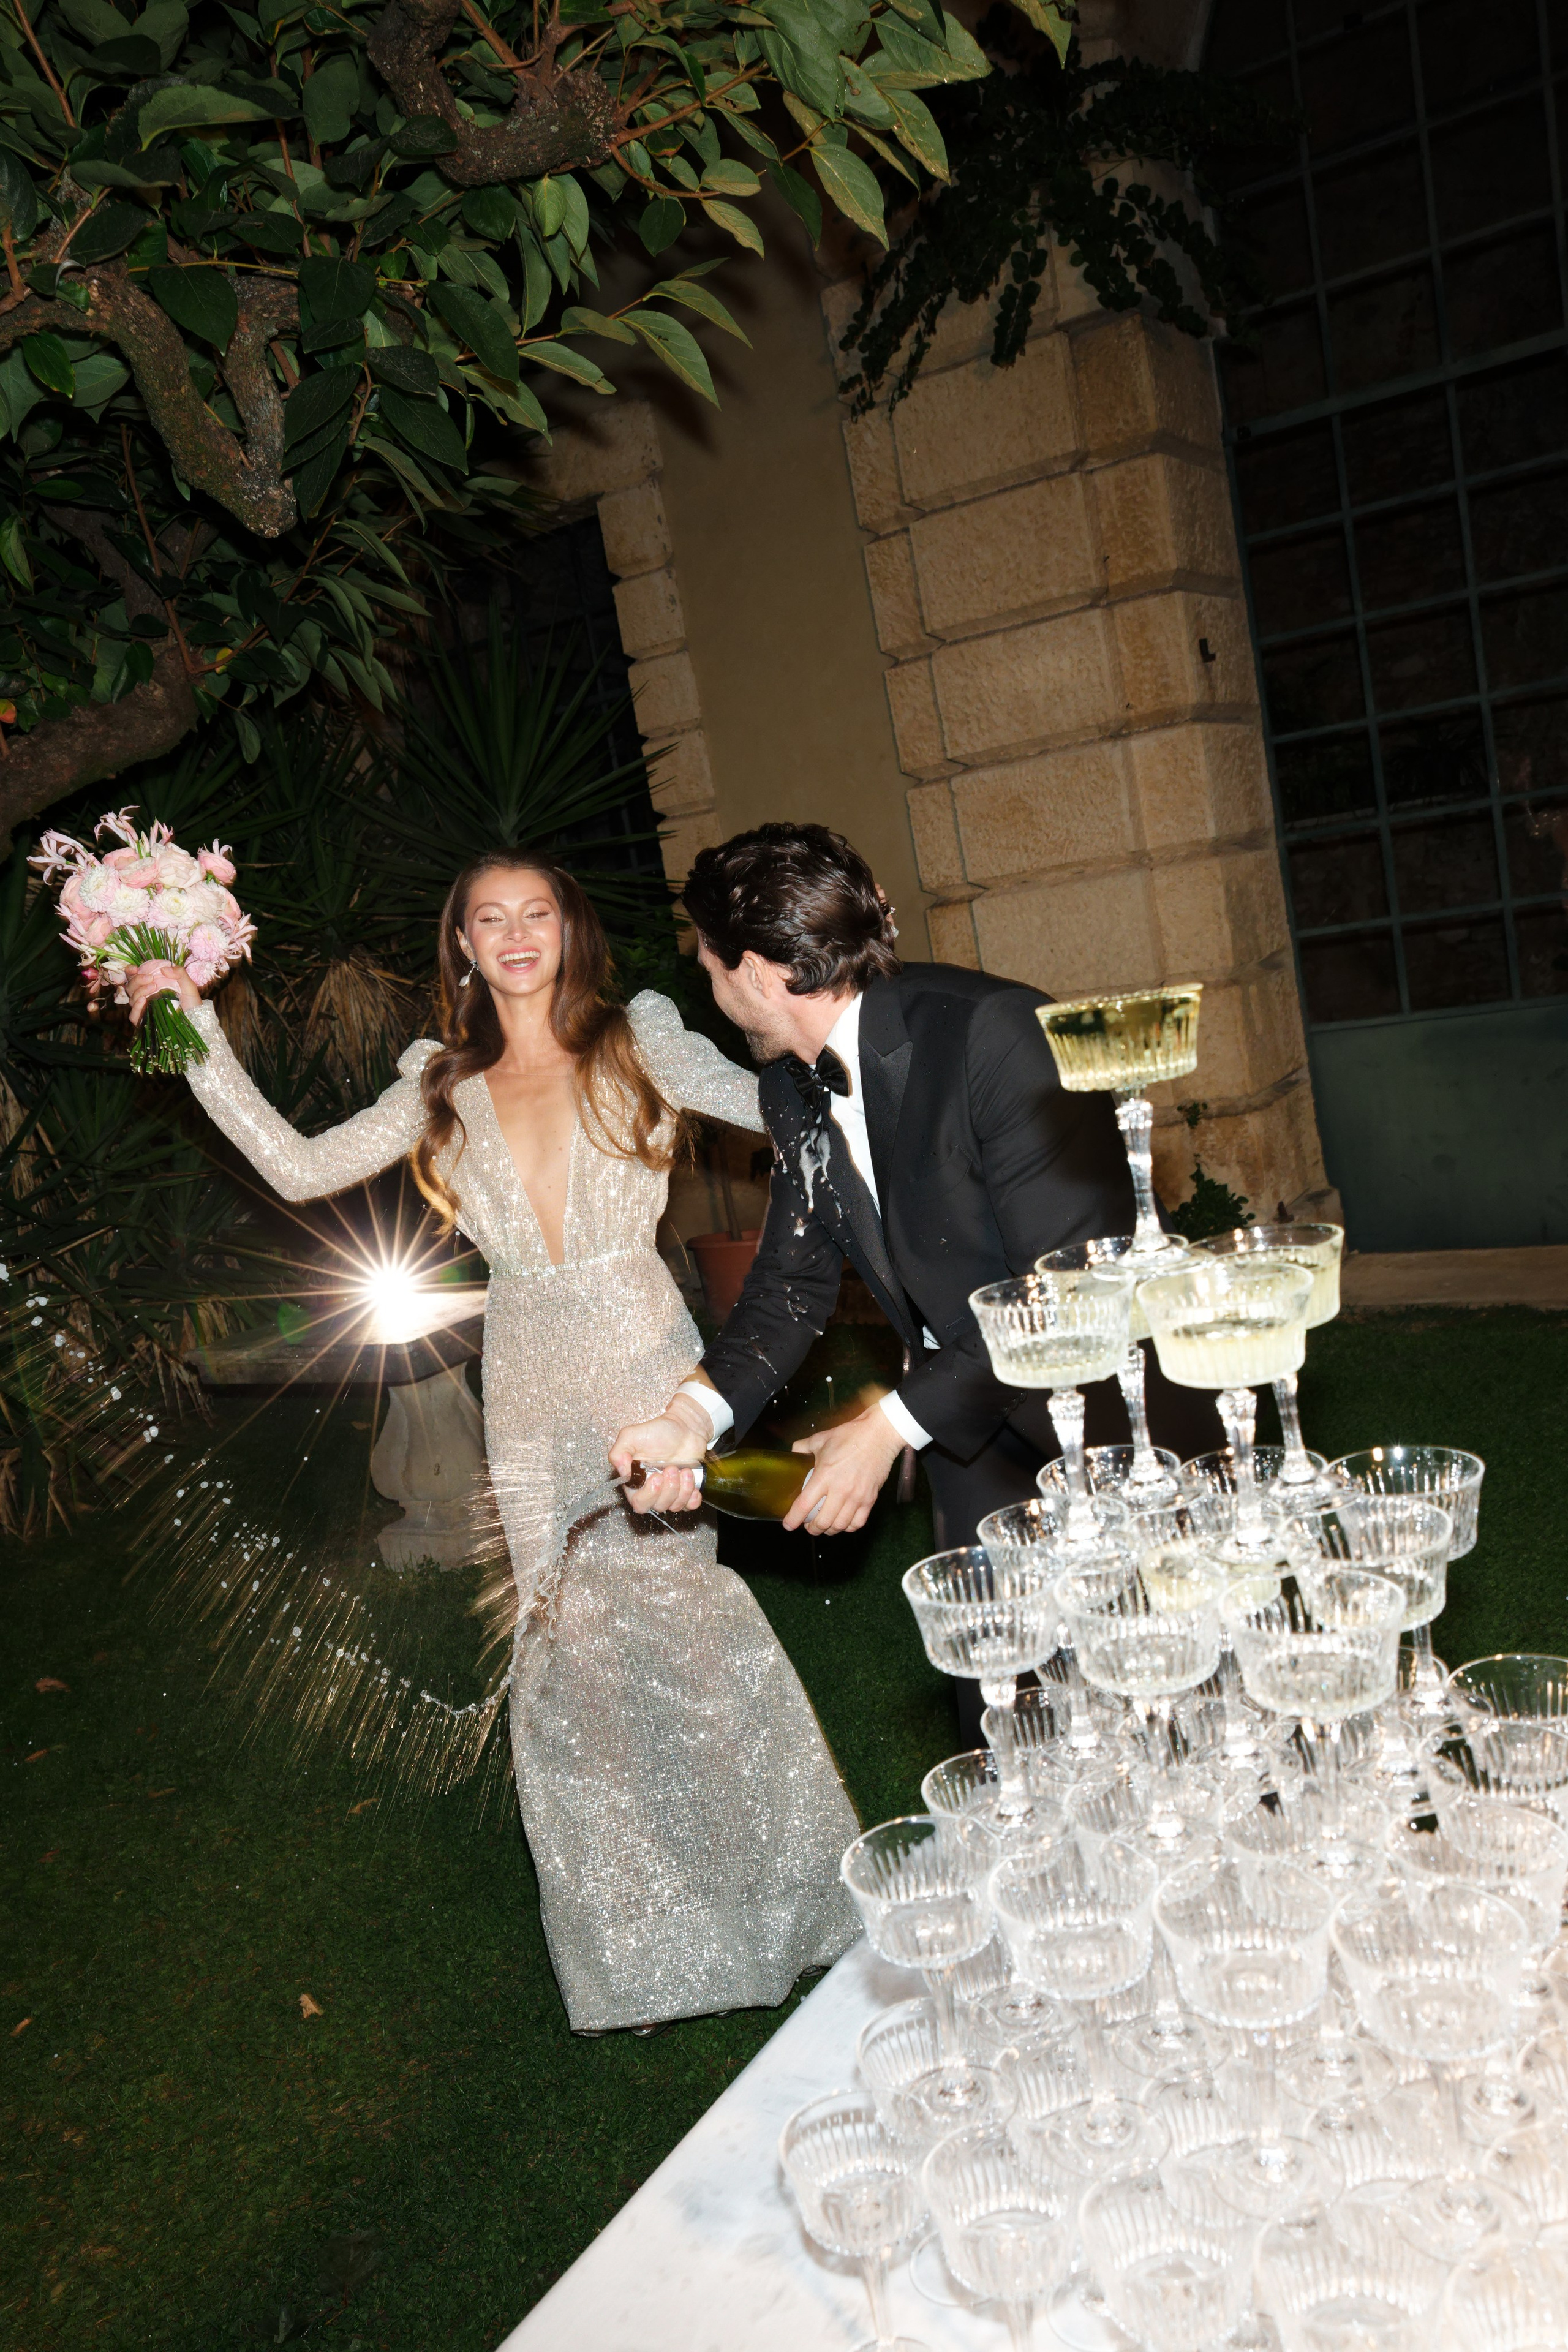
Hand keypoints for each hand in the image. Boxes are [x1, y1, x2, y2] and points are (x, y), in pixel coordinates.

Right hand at [126, 960, 199, 1025]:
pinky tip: (143, 1000)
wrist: (195, 1020)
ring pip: (132, 998)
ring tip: (153, 987)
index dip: (130, 971)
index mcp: (152, 984)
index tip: (135, 969)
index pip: (134, 976)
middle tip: (151, 978)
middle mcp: (145, 995)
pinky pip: (133, 1015)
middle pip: (131, 986)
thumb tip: (164, 969)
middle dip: (137, 980)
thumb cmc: (191, 1002)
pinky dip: (136, 1007)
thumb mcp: (188, 985)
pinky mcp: (144, 1020)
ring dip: (140, 991)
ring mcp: (144, 1008)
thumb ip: (179, 973)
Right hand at [610, 1391, 711, 1514]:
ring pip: (675, 1506)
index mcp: (636, 1481)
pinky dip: (692, 1498)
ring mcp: (670, 1492)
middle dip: (668, 1490)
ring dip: (682, 1489)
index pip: (638, 1503)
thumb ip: (618, 1453)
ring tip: (685, 1470)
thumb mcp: (631, 1436)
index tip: (657, 1476)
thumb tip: (622, 1473)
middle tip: (672, 1469)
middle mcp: (652, 1490)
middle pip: (657, 1506)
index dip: (649, 1494)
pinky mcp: (686, 1491)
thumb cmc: (658, 1431)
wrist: (684, 1427)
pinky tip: (691, 1482)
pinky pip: (689, 1506)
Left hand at [786, 1403, 905, 1535]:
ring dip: (829, 1530)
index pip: (804, 1505)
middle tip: (808, 1525)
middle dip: (812, 1528)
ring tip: (825, 1526)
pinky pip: (857, 1523)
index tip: (788, 1525)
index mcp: (824, 1476)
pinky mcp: (870, 1499)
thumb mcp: (820, 1439)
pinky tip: (843, 1523)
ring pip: (839, 1526)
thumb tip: (793, 1453)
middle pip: (822, 1522)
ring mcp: (857, 1497)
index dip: (793, 1519)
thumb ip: (803, 1447)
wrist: (879, 1435)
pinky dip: (848, 1527)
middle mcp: (840, 1490)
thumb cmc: (849, 1436)